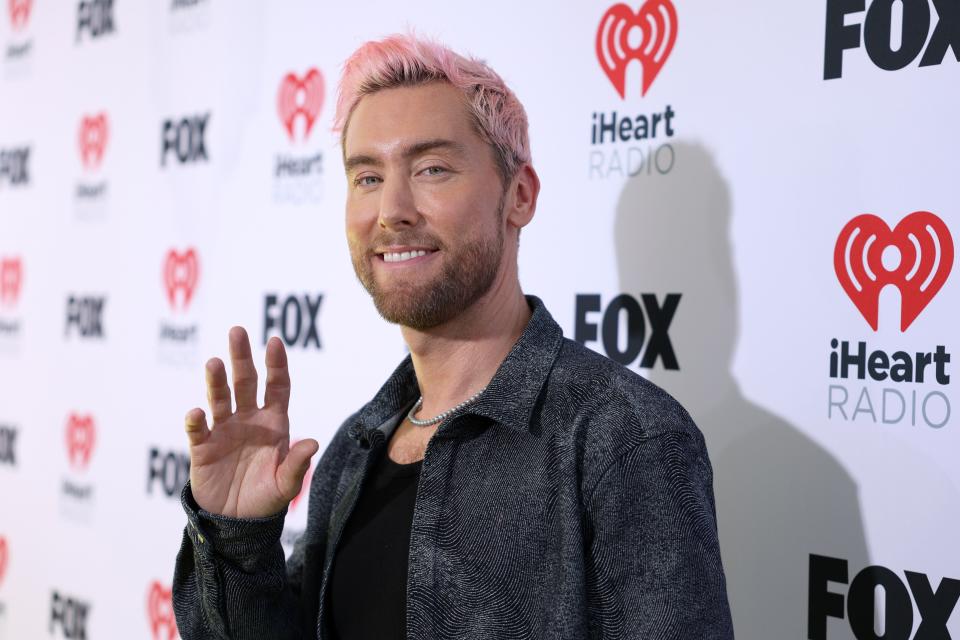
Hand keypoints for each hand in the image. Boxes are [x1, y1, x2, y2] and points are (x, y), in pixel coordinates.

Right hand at [183, 327, 318, 518]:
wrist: (237, 522)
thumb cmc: (266, 498)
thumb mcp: (286, 484)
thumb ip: (297, 464)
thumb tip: (312, 442)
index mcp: (273, 422)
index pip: (277, 386)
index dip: (276, 364)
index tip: (274, 341)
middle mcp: (248, 419)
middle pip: (245, 382)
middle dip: (241, 357)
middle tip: (237, 331)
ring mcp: (224, 430)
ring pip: (219, 398)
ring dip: (216, 381)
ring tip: (214, 363)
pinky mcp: (203, 447)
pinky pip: (199, 430)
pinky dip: (196, 421)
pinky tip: (197, 413)